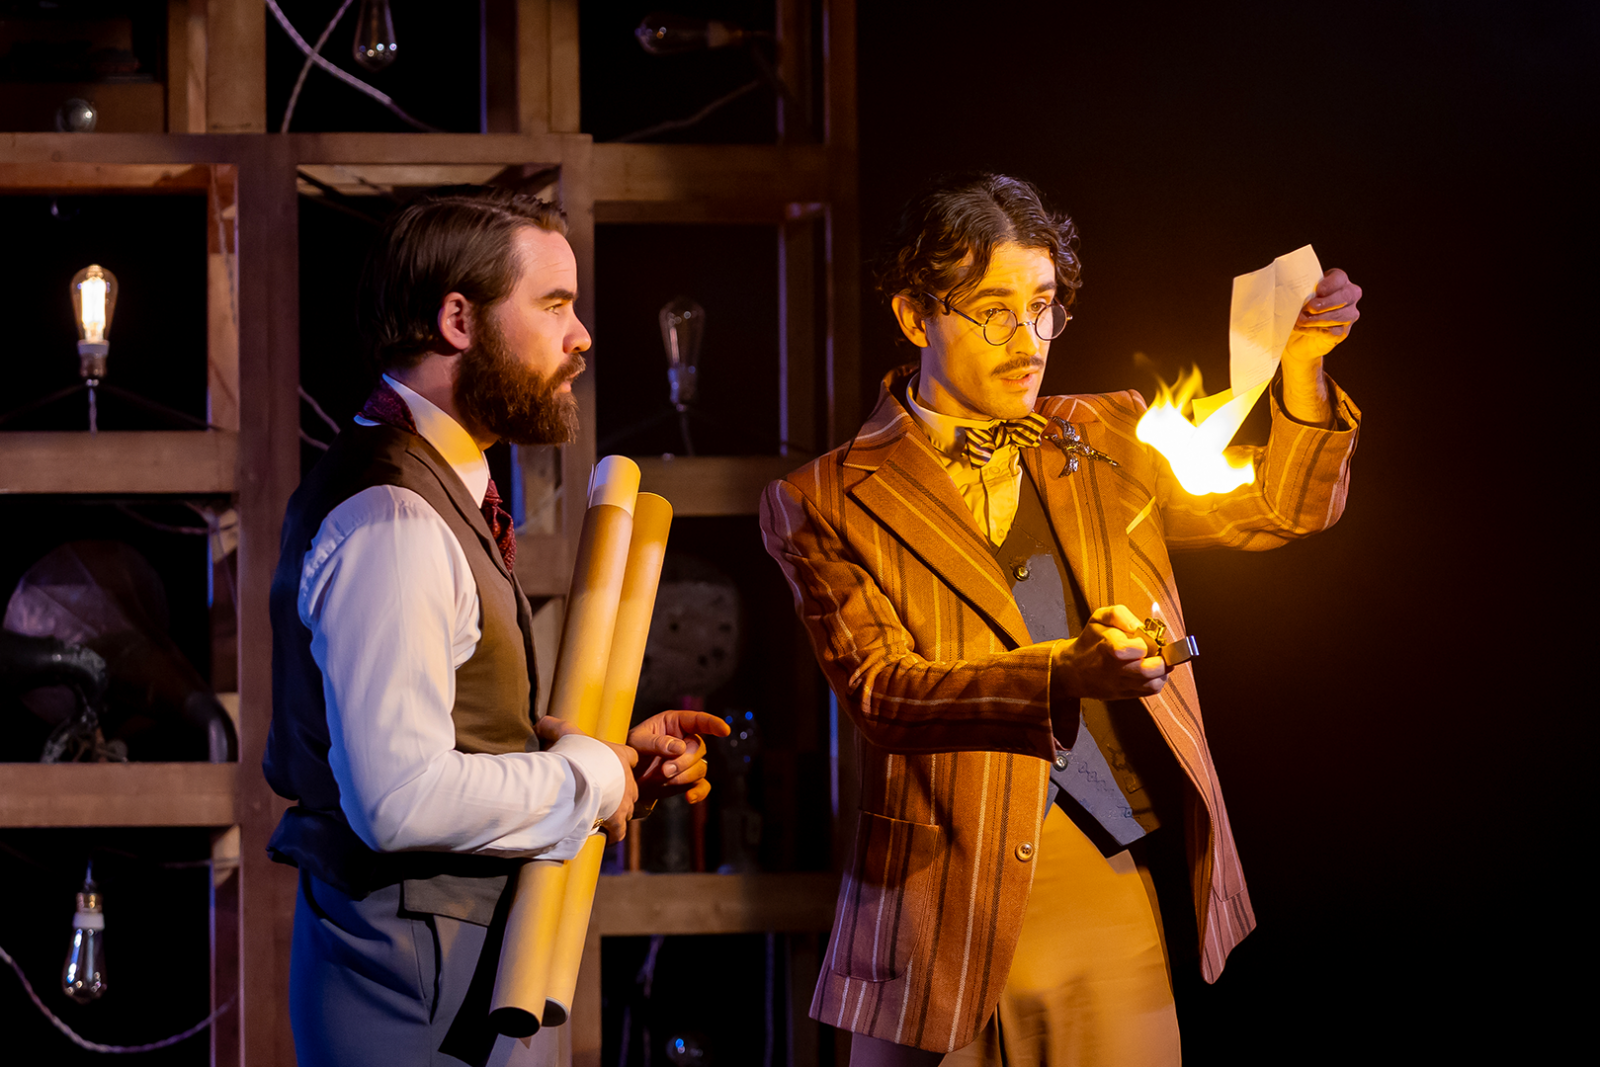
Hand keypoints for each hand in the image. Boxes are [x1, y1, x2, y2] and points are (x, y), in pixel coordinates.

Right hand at [534, 716, 638, 843]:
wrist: (575, 781)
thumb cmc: (574, 755)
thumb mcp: (566, 735)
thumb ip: (555, 727)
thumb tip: (540, 722)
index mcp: (621, 756)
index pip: (631, 757)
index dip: (622, 763)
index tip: (611, 770)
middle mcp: (628, 779)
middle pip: (630, 787)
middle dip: (619, 792)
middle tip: (601, 796)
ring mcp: (625, 801)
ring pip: (626, 809)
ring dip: (616, 813)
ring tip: (599, 815)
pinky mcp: (618, 820)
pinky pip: (620, 831)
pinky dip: (613, 834)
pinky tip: (602, 834)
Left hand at [627, 710, 731, 804]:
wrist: (626, 777)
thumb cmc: (630, 751)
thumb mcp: (637, 741)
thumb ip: (656, 742)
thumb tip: (679, 747)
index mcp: (675, 723)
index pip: (698, 720)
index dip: (713, 724)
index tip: (724, 730)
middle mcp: (686, 741)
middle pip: (699, 748)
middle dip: (684, 761)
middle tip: (665, 770)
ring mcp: (689, 762)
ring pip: (700, 768)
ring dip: (684, 776)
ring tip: (664, 778)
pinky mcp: (688, 781)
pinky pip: (702, 786)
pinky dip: (698, 792)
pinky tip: (690, 797)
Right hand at [1052, 605, 1168, 702]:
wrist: (1074, 670)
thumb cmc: (1090, 642)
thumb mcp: (1099, 618)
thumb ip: (1119, 614)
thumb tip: (1137, 625)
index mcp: (1107, 648)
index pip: (1131, 649)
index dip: (1142, 643)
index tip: (1142, 638)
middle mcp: (1115, 670)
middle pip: (1148, 669)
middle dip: (1160, 658)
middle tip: (1159, 650)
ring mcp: (1122, 685)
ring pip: (1154, 682)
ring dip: (1161, 669)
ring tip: (1155, 659)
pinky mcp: (1127, 694)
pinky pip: (1152, 690)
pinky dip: (1158, 679)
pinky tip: (1152, 670)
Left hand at [1280, 269, 1361, 423]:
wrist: (1287, 344)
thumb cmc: (1285, 321)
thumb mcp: (1283, 305)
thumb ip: (1285, 296)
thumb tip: (1269, 292)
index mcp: (1329, 286)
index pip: (1340, 276)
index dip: (1331, 282)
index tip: (1316, 289)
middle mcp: (1343, 300)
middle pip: (1351, 293)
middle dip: (1329, 301)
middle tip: (1310, 306)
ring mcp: (1345, 318)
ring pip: (1348, 313)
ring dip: (1325, 317)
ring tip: (1305, 320)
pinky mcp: (1340, 334)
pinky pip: (1339, 331)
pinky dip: (1324, 331)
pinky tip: (1310, 331)